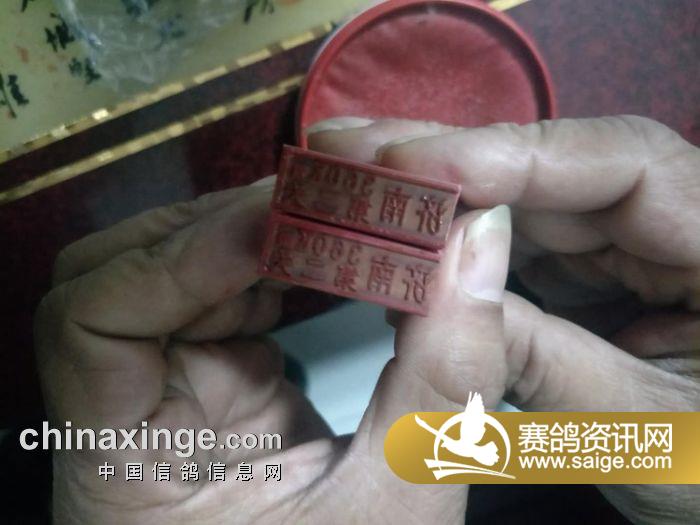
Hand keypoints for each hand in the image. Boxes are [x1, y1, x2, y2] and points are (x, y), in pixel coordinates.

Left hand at [35, 174, 512, 522]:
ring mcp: (164, 393)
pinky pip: (220, 295)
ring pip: (170, 271)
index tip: (276, 227)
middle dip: (215, 232)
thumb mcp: (401, 503)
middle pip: (116, 277)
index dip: (177, 259)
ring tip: (336, 224)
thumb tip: (478, 239)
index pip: (91, 323)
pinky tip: (330, 259)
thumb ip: (440, 376)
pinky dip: (275, 263)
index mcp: (122, 472)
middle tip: (315, 207)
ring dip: (251, 239)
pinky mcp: (208, 382)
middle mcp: (121, 418)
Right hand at [308, 115, 699, 523]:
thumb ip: (549, 361)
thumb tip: (443, 292)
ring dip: (439, 201)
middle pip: (558, 174)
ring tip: (353, 187)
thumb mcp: (643, 432)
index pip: (627, 165)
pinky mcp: (594, 275)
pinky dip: (457, 252)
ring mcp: (629, 250)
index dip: (515, 155)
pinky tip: (400, 249)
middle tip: (347, 151)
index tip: (413, 166)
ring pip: (527, 206)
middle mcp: (679, 227)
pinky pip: (519, 249)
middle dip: (446, 165)